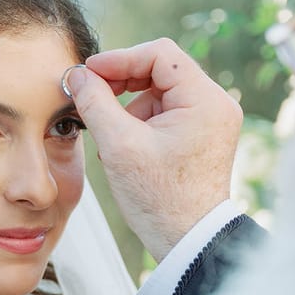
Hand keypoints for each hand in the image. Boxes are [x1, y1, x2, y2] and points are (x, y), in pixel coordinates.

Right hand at [64, 40, 241, 260]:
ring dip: (129, 108)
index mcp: (205, 99)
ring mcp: (212, 120)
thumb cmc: (159, 199)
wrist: (187, 241)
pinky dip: (142, 123)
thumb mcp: (119, 146)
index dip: (119, 58)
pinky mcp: (203, 136)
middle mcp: (216, 104)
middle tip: (91, 97)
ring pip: (160, 93)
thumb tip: (78, 76)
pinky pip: (167, 113)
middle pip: (161, 70)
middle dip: (122, 84)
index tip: (89, 73)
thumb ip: (95, 102)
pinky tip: (126, 149)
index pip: (159, 54)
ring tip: (113, 141)